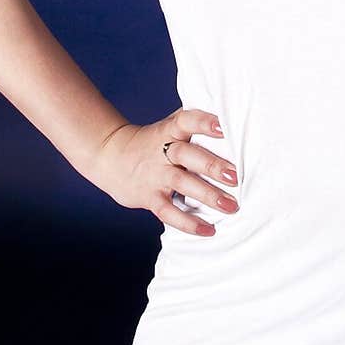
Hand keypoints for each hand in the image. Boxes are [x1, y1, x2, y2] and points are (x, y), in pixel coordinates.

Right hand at [83, 108, 239, 235]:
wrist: (109, 156)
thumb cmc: (152, 141)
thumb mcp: (168, 126)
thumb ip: (193, 123)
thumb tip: (230, 114)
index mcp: (170, 130)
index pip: (186, 120)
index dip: (203, 122)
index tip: (223, 127)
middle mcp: (162, 151)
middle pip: (187, 155)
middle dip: (212, 165)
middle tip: (235, 176)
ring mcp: (155, 176)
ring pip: (182, 183)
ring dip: (208, 195)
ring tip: (231, 206)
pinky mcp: (149, 198)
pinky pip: (169, 212)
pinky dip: (188, 223)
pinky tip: (209, 230)